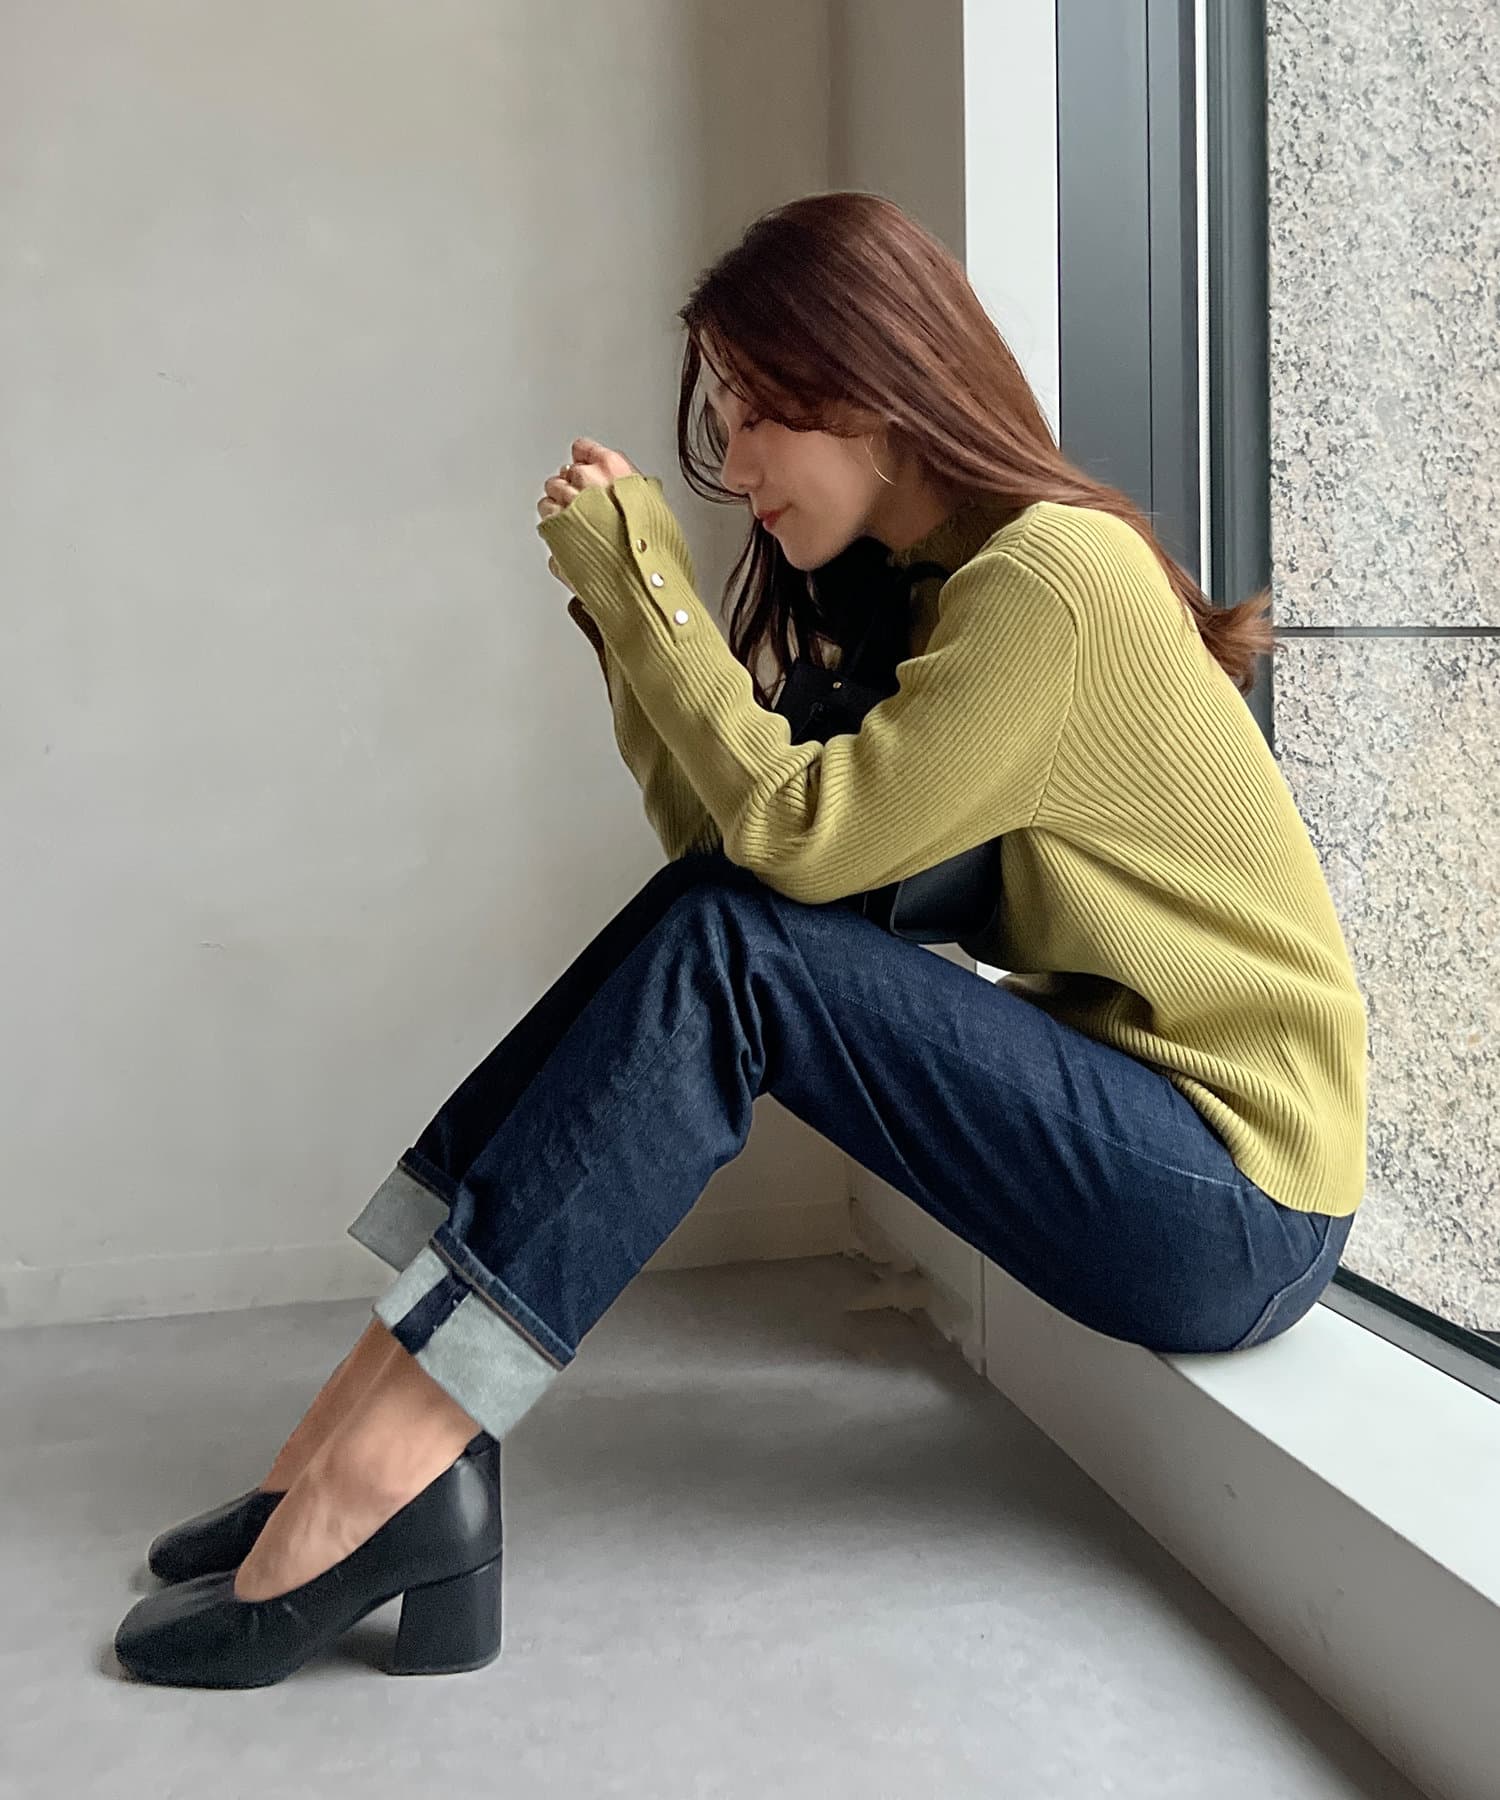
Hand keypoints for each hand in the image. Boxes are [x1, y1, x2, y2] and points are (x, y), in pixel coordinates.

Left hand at [538, 437, 638, 586]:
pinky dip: (555, 530)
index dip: (585, 461)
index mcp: (613, 469)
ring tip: (578, 526)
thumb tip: (630, 489)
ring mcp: (567, 506)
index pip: (584, 449)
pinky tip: (571, 540)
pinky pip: (546, 523)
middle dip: (572, 487)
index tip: (585, 466)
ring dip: (560, 508)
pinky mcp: (554, 532)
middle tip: (586, 506)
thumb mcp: (657, 508)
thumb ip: (636, 491)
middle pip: (564, 474)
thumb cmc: (652, 551)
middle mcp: (586, 482)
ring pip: (550, 496)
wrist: (640, 584)